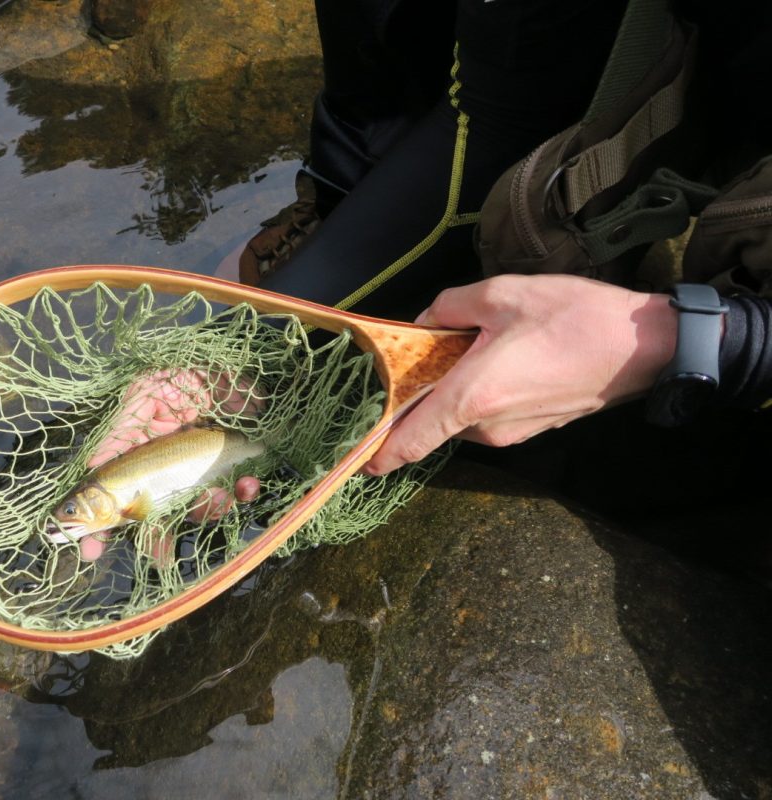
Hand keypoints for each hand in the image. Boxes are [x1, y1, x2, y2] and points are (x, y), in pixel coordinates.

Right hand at [80, 368, 261, 560]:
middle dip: (158, 537)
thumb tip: (89, 468)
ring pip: (201, 508)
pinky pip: (240, 489)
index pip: (118, 497)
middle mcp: (171, 469)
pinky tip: (247, 484)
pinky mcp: (237, 463)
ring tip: (219, 498)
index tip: (88, 551)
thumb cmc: (176, 374)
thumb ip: (120, 432)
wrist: (225, 356)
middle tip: (161, 555)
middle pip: (159, 514)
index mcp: (143, 457)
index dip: (102, 527)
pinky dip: (244, 491)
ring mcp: (204, 469)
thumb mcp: (141, 396)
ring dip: (209, 510)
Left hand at [362, 274, 677, 475]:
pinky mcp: (532, 429)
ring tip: (472, 345)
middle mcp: (486, 427)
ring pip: (460, 416)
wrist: (644, 347)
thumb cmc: (575, 319)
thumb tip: (424, 322)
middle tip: (422, 353)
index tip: (357, 462)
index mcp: (470, 398)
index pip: (410, 440)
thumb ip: (449, 307)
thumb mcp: (502, 295)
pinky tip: (499, 357)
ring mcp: (511, 433)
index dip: (379, 453)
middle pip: (431, 420)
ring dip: (453, 389)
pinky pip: (487, 415)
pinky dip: (479, 393)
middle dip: (419, 393)